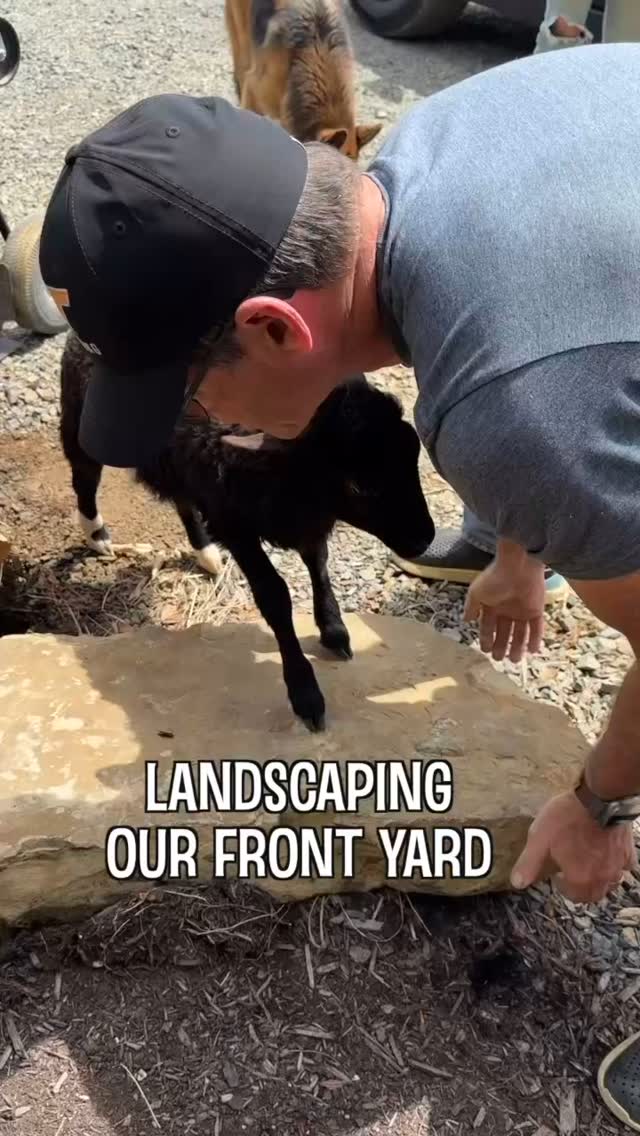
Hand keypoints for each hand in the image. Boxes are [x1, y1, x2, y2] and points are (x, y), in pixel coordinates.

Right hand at [464, 553, 544, 662]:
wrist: (519, 566)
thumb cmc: (495, 578)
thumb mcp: (476, 592)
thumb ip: (471, 607)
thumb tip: (466, 620)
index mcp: (491, 606)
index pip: (488, 626)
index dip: (486, 638)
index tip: (485, 650)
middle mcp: (506, 610)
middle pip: (504, 632)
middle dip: (501, 646)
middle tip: (499, 659)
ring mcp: (522, 611)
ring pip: (520, 633)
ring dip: (517, 647)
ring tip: (514, 660)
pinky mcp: (536, 610)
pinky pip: (536, 628)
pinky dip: (535, 639)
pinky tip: (532, 651)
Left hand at [511, 790, 637, 902]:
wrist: (600, 798)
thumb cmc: (567, 818)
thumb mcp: (539, 838)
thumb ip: (529, 863)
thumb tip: (517, 883)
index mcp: (579, 879)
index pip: (573, 896)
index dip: (563, 887)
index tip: (558, 872)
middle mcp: (602, 878)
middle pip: (594, 894)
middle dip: (582, 888)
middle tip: (572, 872)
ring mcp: (618, 865)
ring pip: (610, 883)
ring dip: (599, 879)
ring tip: (588, 863)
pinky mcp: (629, 851)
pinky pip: (624, 866)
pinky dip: (616, 865)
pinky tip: (608, 853)